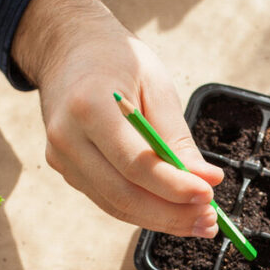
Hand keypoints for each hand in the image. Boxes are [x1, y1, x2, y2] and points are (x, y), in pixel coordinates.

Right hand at [12, 0, 222, 236]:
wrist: (67, 47)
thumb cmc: (117, 59)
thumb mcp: (155, 85)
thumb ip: (177, 137)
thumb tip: (206, 179)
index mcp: (89, 106)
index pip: (135, 163)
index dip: (174, 187)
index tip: (208, 194)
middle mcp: (67, 137)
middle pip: (123, 194)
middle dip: (171, 213)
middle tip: (208, 219)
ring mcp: (61, 157)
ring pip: (116, 205)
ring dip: (161, 219)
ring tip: (198, 222)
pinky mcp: (65, 169)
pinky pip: (108, 200)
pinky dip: (143, 211)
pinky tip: (172, 212)